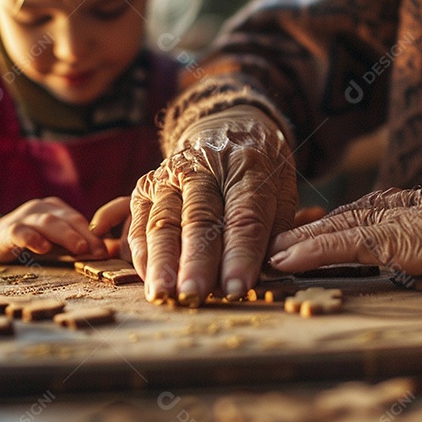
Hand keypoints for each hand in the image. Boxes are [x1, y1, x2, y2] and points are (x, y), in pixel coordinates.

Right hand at [0, 197, 108, 263]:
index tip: (107, 252)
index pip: (78, 220)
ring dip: (66, 235)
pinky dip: (33, 238)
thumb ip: (75, 247)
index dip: (94, 235)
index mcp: (55, 209)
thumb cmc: (29, 245)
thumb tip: (107, 253)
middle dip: (85, 235)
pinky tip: (43, 248)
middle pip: (67, 219)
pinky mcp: (6, 230)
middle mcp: (41, 208)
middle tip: (98, 251)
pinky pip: (21, 231)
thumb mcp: (54, 244)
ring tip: (80, 249)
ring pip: (47, 222)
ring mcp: (23, 216)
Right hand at [127, 106, 297, 301]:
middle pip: (199, 218)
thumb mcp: (281, 188)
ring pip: (163, 221)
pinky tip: (148, 280)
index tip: (236, 286)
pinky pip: (139, 223)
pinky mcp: (146, 187)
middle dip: (196, 261)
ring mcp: (170, 175)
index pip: (244, 214)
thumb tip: (267, 271)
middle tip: (194, 294)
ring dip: (162, 261)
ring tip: (163, 293)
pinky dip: (141, 254)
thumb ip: (275, 228)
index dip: (241, 254)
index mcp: (247, 164)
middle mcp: (203, 167)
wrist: (224, 128)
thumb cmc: (258, 168)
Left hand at [269, 187, 421, 283]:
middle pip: (331, 222)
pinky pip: (345, 245)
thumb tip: (386, 257)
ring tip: (262, 255)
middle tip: (258, 247)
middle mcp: (389, 207)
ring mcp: (391, 220)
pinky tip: (288, 259)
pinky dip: (313, 252)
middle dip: (293, 235)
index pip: (346, 218)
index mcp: (398, 206)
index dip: (313, 231)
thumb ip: (409, 243)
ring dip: (293, 244)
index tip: (284, 241)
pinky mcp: (396, 237)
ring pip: (330, 231)